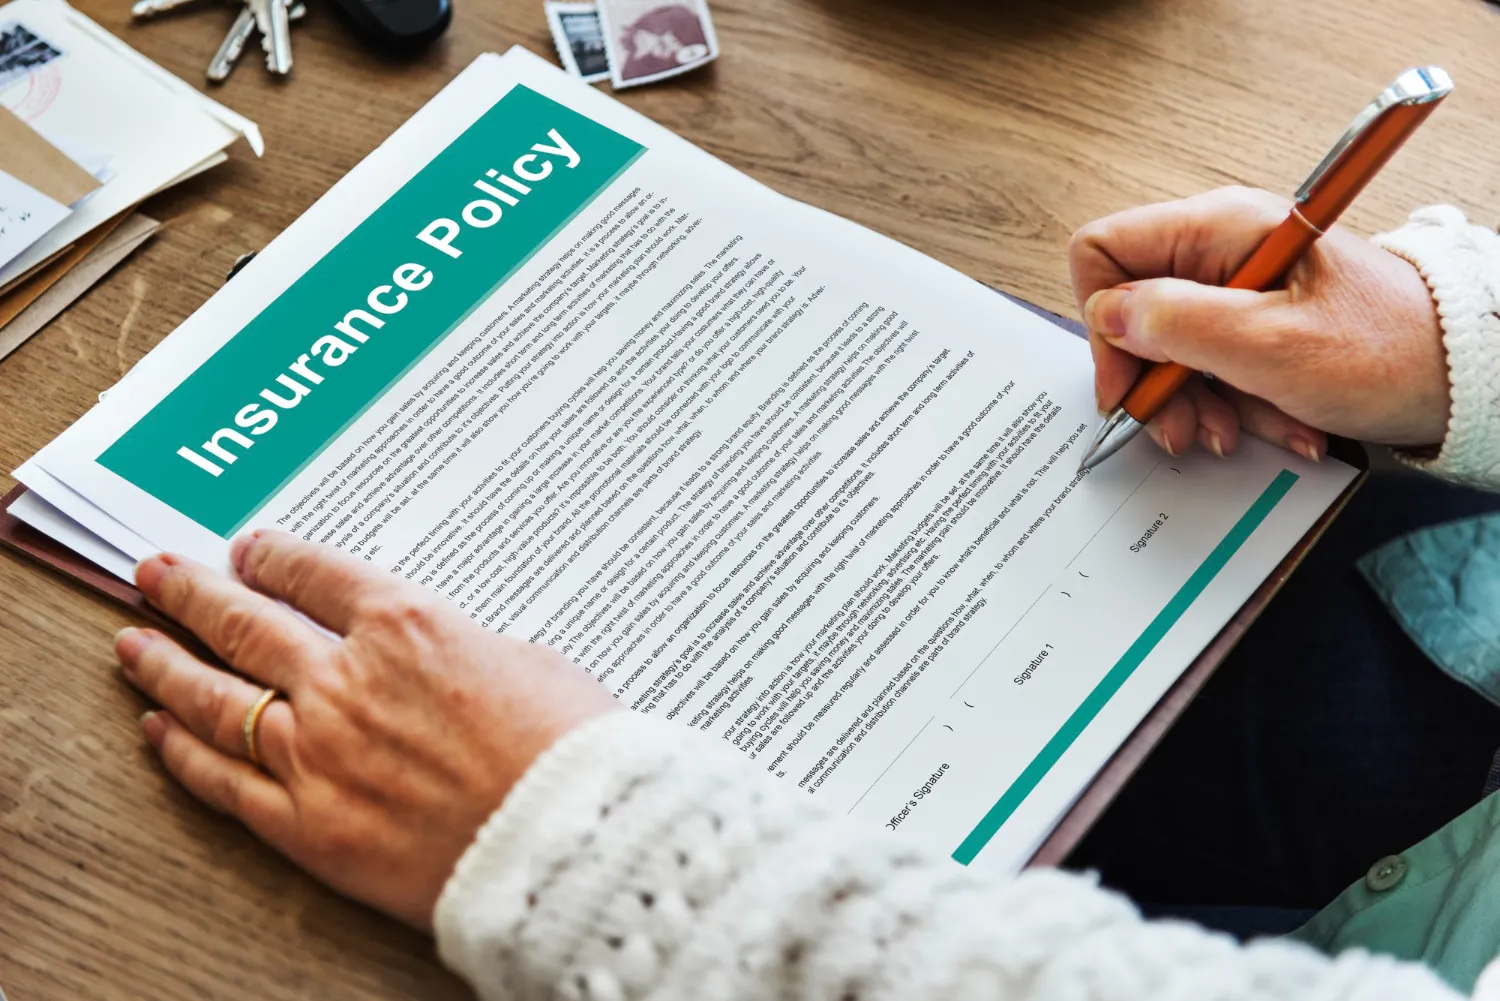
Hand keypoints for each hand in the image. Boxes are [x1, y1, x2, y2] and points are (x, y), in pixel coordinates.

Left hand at [116, 531, 617, 929]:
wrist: (567, 839)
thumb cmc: (568, 748)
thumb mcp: (528, 661)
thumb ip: (460, 648)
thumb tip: (434, 656)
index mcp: (405, 625)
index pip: (315, 574)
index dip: (274, 557)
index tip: (249, 550)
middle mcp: (345, 680)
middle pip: (245, 623)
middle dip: (192, 593)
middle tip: (156, 574)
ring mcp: (317, 753)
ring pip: (216, 698)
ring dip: (166, 664)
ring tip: (133, 645)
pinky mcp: (308, 825)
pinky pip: (226, 782)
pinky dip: (185, 753)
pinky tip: (159, 731)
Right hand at [1070, 186, 1448, 459]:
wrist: (1466, 375)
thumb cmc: (1388, 350)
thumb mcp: (1270, 345)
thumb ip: (1177, 324)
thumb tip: (1110, 316)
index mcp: (1218, 229)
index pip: (1104, 252)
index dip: (1104, 322)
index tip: (1129, 383)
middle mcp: (1220, 250)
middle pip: (1136, 313)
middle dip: (1157, 382)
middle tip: (1186, 428)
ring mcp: (1238, 288)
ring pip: (1172, 350)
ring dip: (1200, 404)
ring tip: (1241, 432)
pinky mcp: (1257, 322)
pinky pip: (1215, 367)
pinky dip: (1237, 405)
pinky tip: (1276, 425)